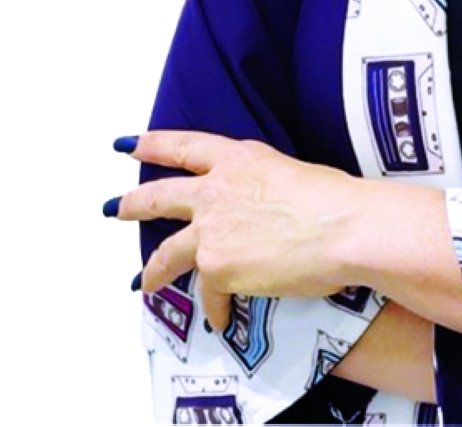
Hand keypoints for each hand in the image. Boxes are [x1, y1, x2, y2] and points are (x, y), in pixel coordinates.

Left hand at [112, 130, 361, 330]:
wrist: (345, 228)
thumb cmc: (335, 201)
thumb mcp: (293, 174)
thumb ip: (263, 188)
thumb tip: (261, 209)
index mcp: (241, 159)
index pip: (185, 146)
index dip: (153, 144)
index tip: (129, 144)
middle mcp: (218, 189)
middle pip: (160, 195)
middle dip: (133, 203)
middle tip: (117, 207)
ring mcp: (212, 229)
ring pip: (166, 252)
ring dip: (152, 270)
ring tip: (144, 282)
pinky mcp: (216, 267)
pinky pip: (208, 294)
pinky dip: (216, 308)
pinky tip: (219, 317)